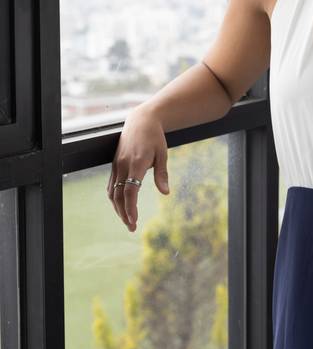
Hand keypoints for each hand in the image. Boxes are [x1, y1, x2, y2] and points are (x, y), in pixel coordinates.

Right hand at [106, 105, 169, 231]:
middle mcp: (123, 165)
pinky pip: (111, 185)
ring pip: (112, 192)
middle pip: (119, 195)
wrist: (141, 120)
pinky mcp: (114, 164)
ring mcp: (116, 164)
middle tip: (132, 228)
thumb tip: (165, 193)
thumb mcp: (163, 153)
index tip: (134, 221)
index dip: (130, 207)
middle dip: (124, 213)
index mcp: (137, 163)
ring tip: (127, 220)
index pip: (130, 190)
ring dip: (118, 208)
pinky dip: (114, 198)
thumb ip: (162, 174)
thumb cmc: (155, 137)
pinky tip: (120, 206)